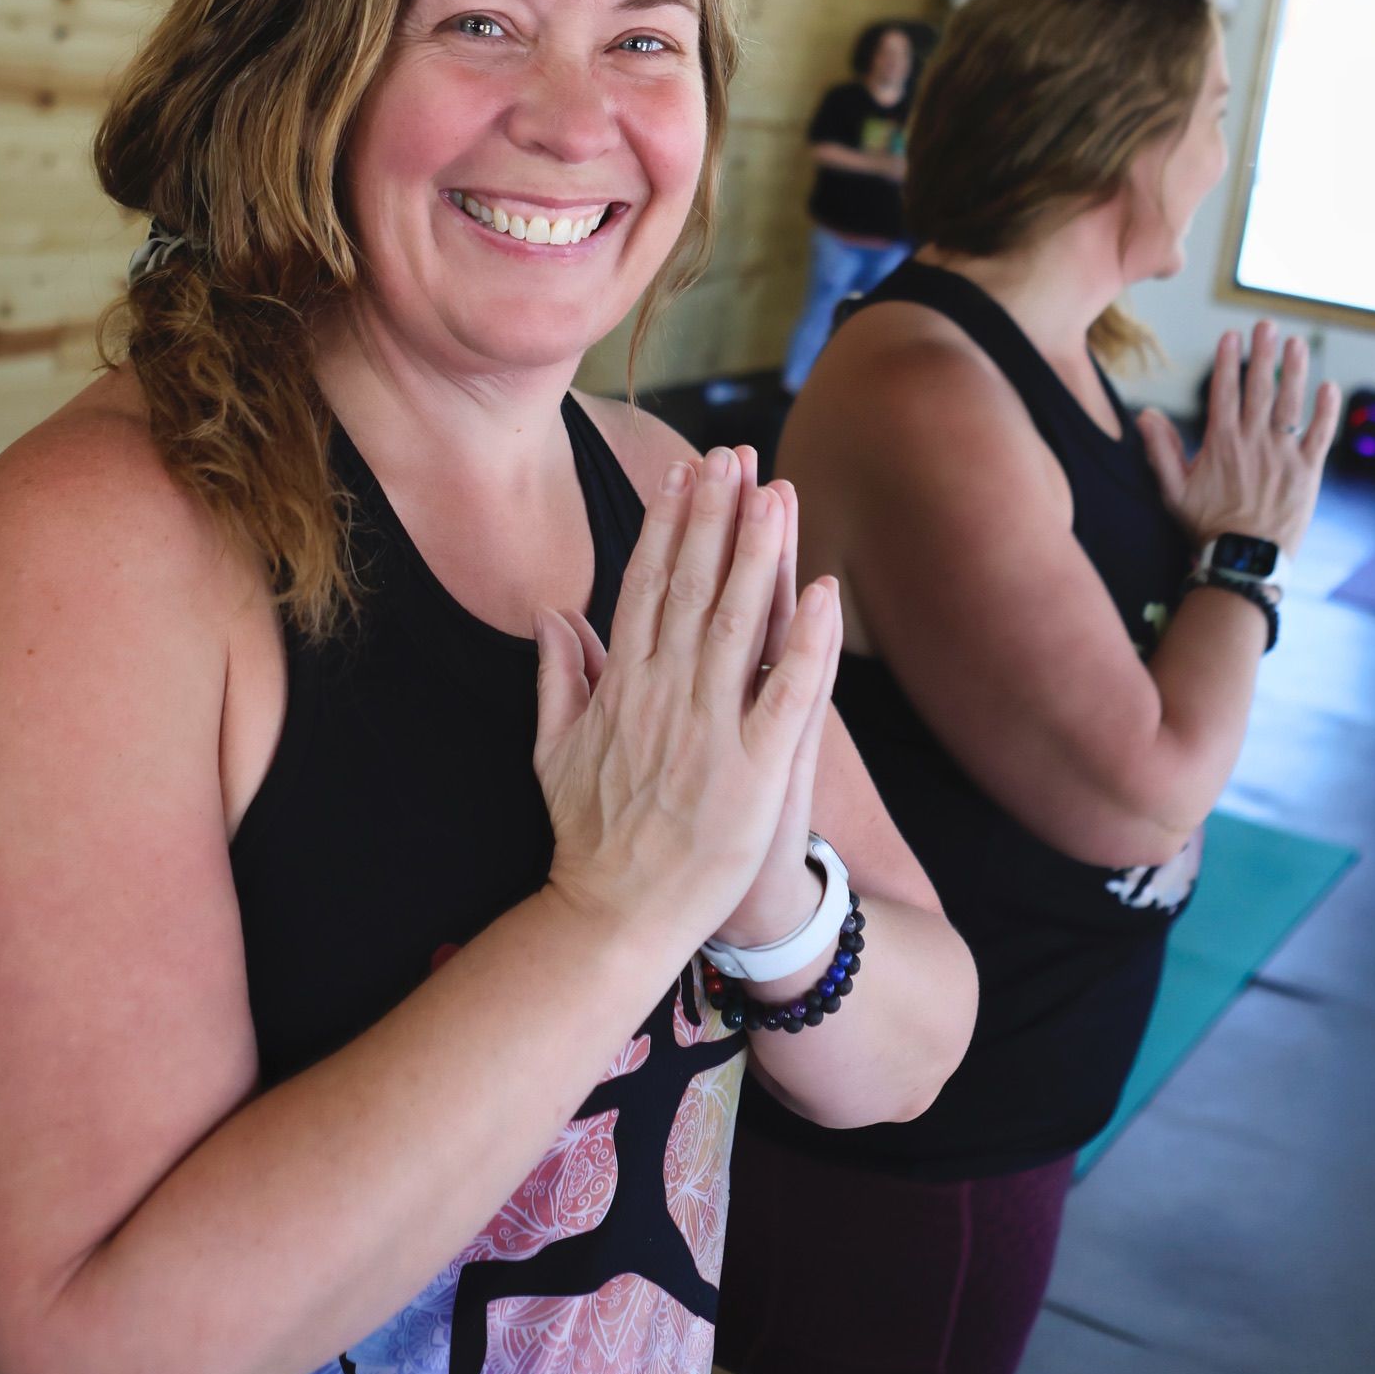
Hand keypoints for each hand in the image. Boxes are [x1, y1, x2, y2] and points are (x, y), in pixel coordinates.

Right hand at [533, 446, 840, 955]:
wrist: (616, 917)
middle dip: (713, 517)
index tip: (683, 475)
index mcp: (620, 687)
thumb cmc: (588, 836)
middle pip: (691, 588)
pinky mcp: (752, 772)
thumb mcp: (553, 750)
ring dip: (756, 555)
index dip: (667, 526)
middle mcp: (662, 697)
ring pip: (736, 624)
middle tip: (732, 455)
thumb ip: (557, 676)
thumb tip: (551, 612)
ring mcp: (708, 732)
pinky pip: (786, 694)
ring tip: (773, 493)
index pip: (645, 587)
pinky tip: (823, 591)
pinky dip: (806, 642)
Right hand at [1137, 321, 1340, 558]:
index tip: (1231, 336)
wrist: (1244, 558)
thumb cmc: (1206, 527)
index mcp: (1221, 444)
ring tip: (1295, 344)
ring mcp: (1283, 455)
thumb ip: (1159, 450)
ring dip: (1295, 371)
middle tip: (1267, 326)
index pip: (1225, 392)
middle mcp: (1254, 443)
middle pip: (1260, 389)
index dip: (1228, 361)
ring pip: (1291, 405)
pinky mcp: (1307, 471)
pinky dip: (1326, 411)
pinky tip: (1328, 388)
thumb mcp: (1172, 490)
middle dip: (1263, 354)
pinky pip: (1320, 435)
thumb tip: (1145, 414)